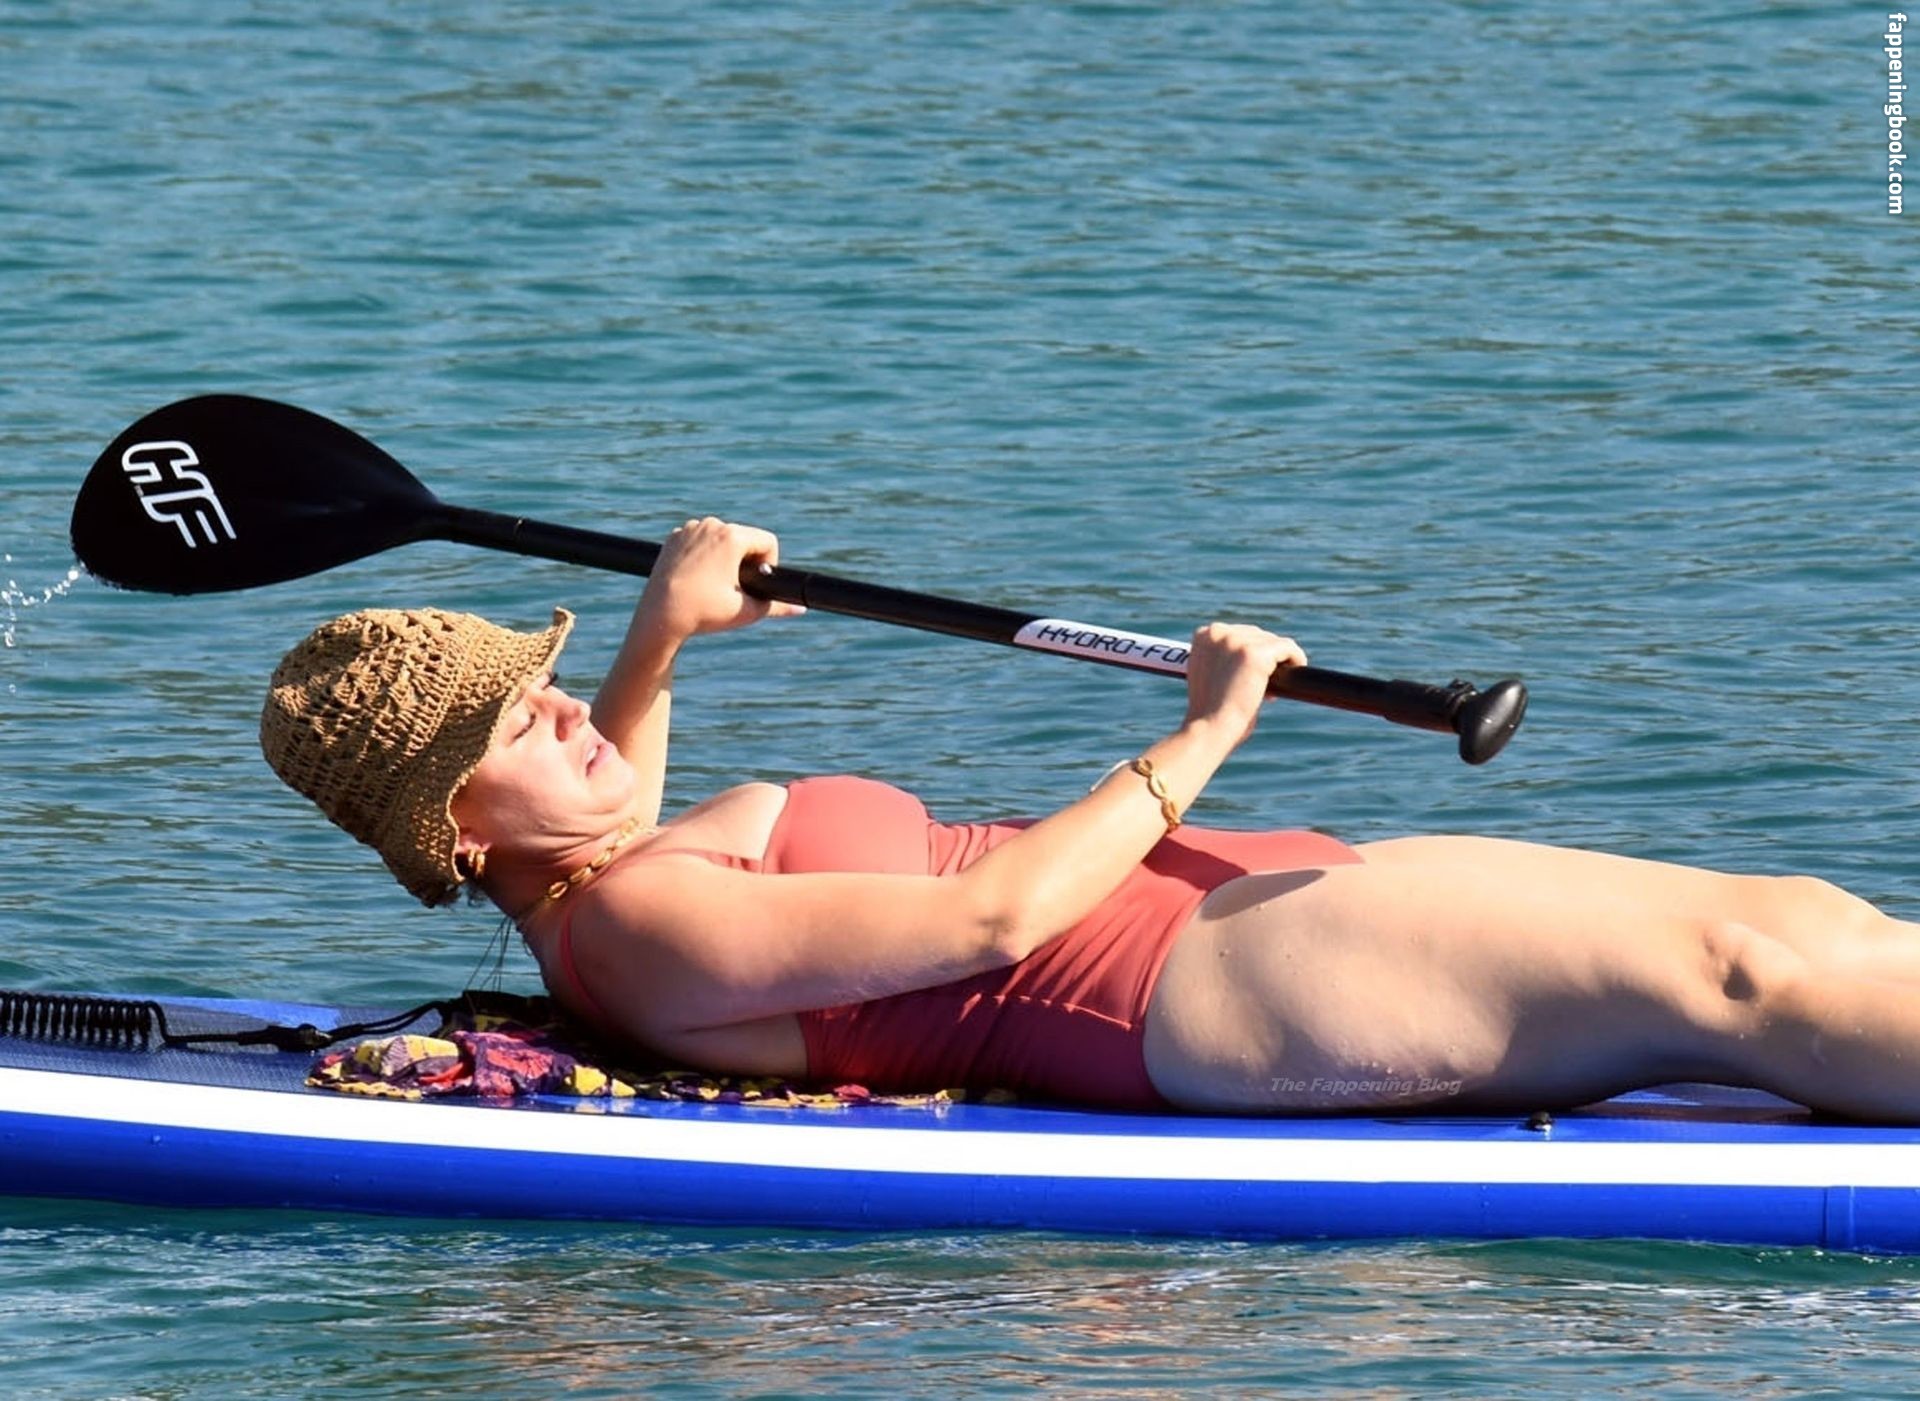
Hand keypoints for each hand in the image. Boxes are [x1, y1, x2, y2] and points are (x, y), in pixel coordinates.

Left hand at [638, 517, 807, 640]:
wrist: (659, 616)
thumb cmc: (704, 613)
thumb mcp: (746, 611)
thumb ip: (776, 606)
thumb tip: (800, 609)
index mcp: (732, 537)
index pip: (768, 541)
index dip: (768, 564)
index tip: (754, 583)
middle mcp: (712, 525)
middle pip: (745, 538)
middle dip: (745, 560)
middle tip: (733, 588)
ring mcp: (690, 528)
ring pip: (722, 538)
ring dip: (725, 556)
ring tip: (714, 584)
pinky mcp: (675, 536)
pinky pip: (701, 540)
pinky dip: (704, 554)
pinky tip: (697, 576)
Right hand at [1183, 622, 1306, 745]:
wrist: (1210, 729)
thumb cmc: (1209, 713)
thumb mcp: (1209, 676)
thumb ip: (1223, 660)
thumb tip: (1251, 658)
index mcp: (1204, 635)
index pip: (1239, 634)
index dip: (1249, 654)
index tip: (1251, 676)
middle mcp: (1219, 633)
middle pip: (1258, 636)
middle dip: (1265, 658)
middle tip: (1263, 688)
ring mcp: (1237, 641)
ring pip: (1273, 643)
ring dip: (1278, 663)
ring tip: (1271, 689)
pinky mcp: (1256, 653)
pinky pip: (1288, 647)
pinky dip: (1296, 658)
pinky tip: (1297, 670)